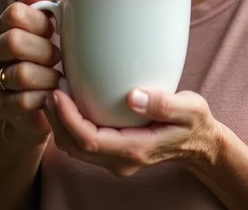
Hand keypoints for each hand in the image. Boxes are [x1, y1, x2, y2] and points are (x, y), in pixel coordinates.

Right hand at [0, 0, 60, 143]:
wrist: (34, 102)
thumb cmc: (40, 57)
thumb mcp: (42, 29)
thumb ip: (40, 6)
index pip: (15, 13)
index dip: (40, 20)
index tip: (54, 29)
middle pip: (14, 41)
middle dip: (44, 49)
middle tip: (57, 56)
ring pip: (20, 73)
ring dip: (48, 75)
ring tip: (58, 76)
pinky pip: (24, 101)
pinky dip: (44, 96)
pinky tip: (52, 93)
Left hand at [44, 87, 223, 176]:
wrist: (201, 144)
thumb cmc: (195, 123)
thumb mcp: (190, 109)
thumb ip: (164, 104)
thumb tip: (134, 96)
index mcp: (135, 149)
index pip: (90, 140)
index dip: (68, 118)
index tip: (57, 92)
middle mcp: (121, 159)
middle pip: (75, 147)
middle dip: (56, 119)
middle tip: (46, 88)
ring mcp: (116, 158)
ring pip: (76, 147)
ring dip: (60, 122)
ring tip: (53, 92)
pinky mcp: (114, 150)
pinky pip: (84, 143)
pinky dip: (70, 124)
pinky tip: (70, 101)